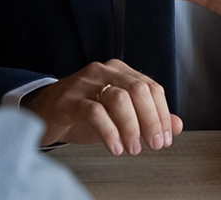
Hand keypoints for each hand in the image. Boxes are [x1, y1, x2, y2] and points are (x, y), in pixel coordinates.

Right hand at [22, 59, 182, 155]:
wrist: (43, 111)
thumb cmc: (83, 111)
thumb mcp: (119, 115)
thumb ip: (148, 117)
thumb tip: (177, 124)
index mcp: (119, 71)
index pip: (151, 86)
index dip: (162, 113)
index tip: (165, 137)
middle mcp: (104, 71)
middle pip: (138, 89)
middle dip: (151, 120)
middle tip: (154, 144)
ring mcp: (86, 82)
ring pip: (118, 98)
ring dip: (131, 127)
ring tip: (132, 148)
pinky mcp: (69, 99)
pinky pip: (95, 112)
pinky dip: (109, 132)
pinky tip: (115, 147)